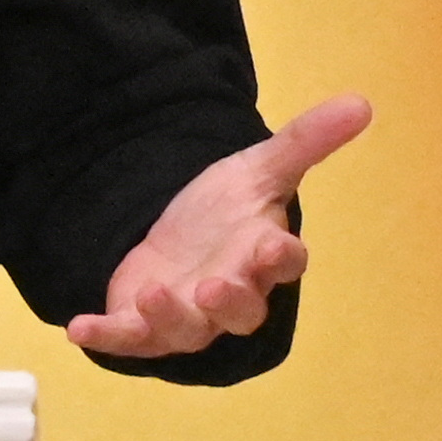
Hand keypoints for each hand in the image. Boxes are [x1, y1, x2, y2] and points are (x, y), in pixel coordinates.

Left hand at [66, 93, 364, 359]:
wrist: (177, 236)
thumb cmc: (227, 211)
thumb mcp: (260, 168)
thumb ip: (306, 141)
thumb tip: (362, 102)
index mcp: (261, 254)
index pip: (283, 264)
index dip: (281, 261)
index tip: (275, 248)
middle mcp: (230, 294)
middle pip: (240, 311)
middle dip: (228, 301)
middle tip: (213, 286)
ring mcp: (187, 315)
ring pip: (186, 330)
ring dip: (169, 316)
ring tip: (151, 292)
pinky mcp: (143, 326)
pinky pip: (127, 338)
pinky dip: (105, 335)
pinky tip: (79, 326)